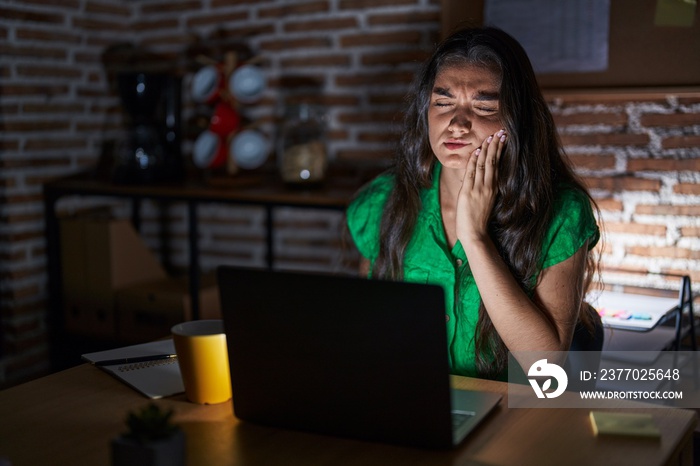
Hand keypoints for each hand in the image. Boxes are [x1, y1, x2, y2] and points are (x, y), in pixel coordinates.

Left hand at [456, 129, 505, 243]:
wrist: (475, 235)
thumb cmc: (478, 222)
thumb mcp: (484, 203)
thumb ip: (484, 191)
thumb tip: (481, 180)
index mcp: (493, 189)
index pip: (497, 165)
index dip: (499, 151)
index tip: (502, 139)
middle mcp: (488, 187)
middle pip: (493, 162)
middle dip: (496, 146)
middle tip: (500, 132)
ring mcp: (479, 189)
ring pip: (484, 164)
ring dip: (487, 149)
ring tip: (491, 137)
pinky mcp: (469, 192)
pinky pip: (472, 172)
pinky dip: (475, 161)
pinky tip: (478, 151)